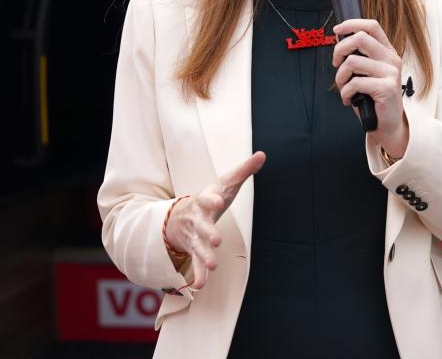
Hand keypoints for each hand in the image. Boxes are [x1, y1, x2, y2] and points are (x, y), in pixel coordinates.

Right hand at [164, 151, 265, 288]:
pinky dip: (198, 274)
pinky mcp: (194, 249)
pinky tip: (200, 286)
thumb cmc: (210, 197)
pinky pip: (195, 263)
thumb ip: (243, 170)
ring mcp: (194, 235)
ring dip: (204, 256)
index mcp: (204, 200)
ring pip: (198, 246)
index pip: (207, 198)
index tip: (218, 200)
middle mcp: (197, 219)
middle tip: (217, 240)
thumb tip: (262, 155)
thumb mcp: (225, 183)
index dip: (211, 199)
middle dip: (208, 232)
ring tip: (213, 265)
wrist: (179, 215)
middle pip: (201, 226)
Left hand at [332, 19, 408, 158]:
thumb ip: (360, 58)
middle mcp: (391, 59)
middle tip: (336, 64)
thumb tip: (340, 44)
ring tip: (344, 87)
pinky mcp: (387, 88)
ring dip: (341, 77)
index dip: (352, 24)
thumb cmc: (374, 99)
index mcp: (387, 52)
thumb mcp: (367, 73)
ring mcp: (391, 73)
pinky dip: (346, 92)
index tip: (337, 30)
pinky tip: (349, 99)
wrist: (388, 125)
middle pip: (360, 38)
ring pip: (353, 62)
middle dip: (340, 50)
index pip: (372, 26)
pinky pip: (355, 83)